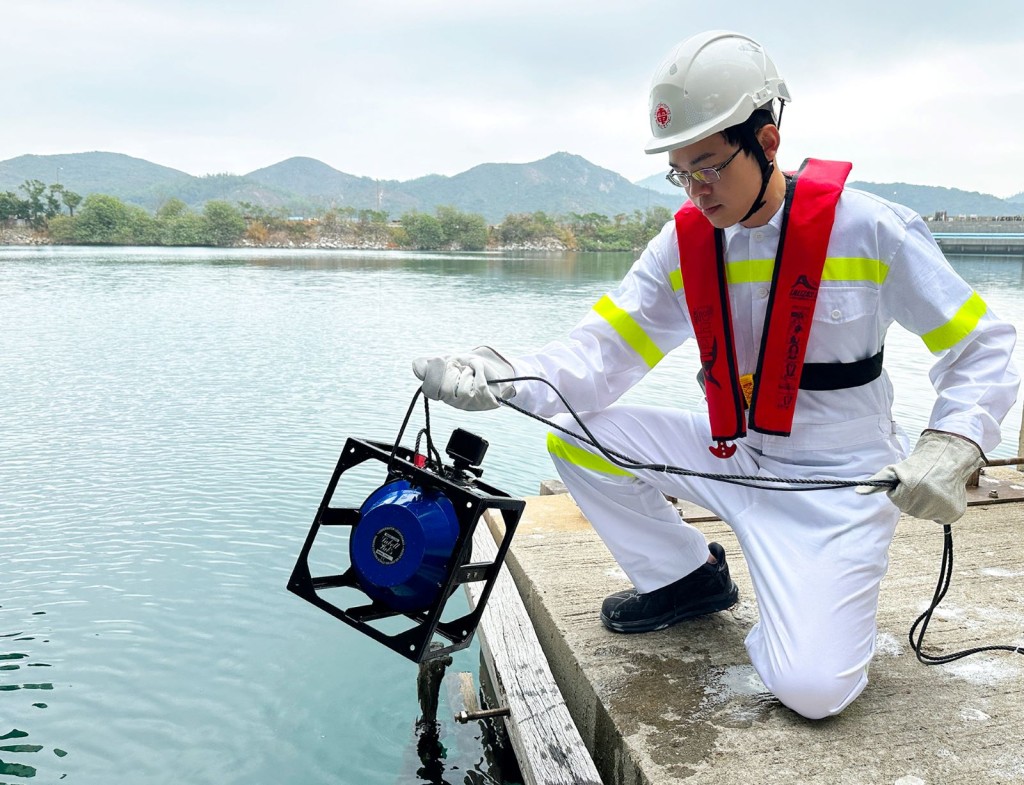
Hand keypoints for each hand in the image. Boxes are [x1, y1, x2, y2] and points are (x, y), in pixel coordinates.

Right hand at [412, 347, 514, 410]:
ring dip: (468, 372)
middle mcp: (452, 400)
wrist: (495, 371)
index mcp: (441, 390)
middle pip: (445, 388)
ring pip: (463, 388)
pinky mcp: (483, 402)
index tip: (440, 360)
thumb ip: (432, 363)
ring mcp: (468, 403)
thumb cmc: (471, 366)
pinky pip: (479, 385)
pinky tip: (480, 371)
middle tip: (460, 366)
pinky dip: (480, 371)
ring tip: (472, 371)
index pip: (429, 390)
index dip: (432, 374)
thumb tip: (417, 367)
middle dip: (453, 371)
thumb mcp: (450, 360)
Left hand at [857, 429, 984, 523]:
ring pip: (924, 515)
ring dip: (925, 505)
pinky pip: (939, 518)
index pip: (897, 500)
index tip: (909, 481)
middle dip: (912, 499)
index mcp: (912, 488)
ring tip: (932, 489)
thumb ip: (876, 482)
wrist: (948, 459)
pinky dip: (939, 510)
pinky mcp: (954, 513)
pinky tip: (941, 497)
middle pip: (910, 510)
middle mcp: (929, 499)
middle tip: (921, 485)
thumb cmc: (918, 465)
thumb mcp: (894, 470)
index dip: (901, 490)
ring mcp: (943, 507)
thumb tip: (857, 492)